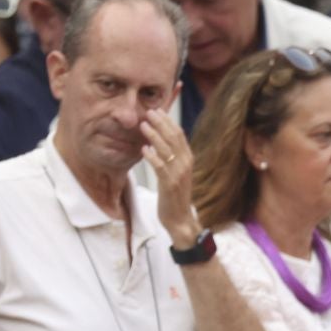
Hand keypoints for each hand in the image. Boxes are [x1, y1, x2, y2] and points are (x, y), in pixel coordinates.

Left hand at [142, 109, 200, 247]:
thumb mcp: (176, 173)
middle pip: (173, 137)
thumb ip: (171, 157)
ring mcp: (178, 174)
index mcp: (188, 159)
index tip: (157, 110)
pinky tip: (143, 149)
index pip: (179, 134)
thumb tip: (160, 141)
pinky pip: (160, 167)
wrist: (180, 220)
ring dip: (154, 135)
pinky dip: (152, 156)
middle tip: (148, 112)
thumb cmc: (175, 196)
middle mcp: (185, 164)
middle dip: (161, 123)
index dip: (168, 120)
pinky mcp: (170, 185)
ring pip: (166, 149)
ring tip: (143, 125)